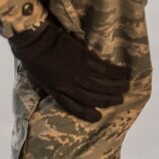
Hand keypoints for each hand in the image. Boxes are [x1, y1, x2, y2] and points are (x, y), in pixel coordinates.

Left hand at [9, 18, 130, 121]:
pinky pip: (104, 68)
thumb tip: (60, 90)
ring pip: (101, 84)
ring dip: (115, 87)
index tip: (97, 117)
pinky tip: (124, 73)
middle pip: (92, 97)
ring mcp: (78, 72)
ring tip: (126, 88)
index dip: (86, 113)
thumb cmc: (32, 58)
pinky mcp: (84, 58)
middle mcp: (69, 85)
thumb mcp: (38, 79)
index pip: (73, 107)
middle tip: (120, 100)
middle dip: (107, 100)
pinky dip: (115, 72)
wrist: (34, 41)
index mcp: (56, 91)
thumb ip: (52, 86)